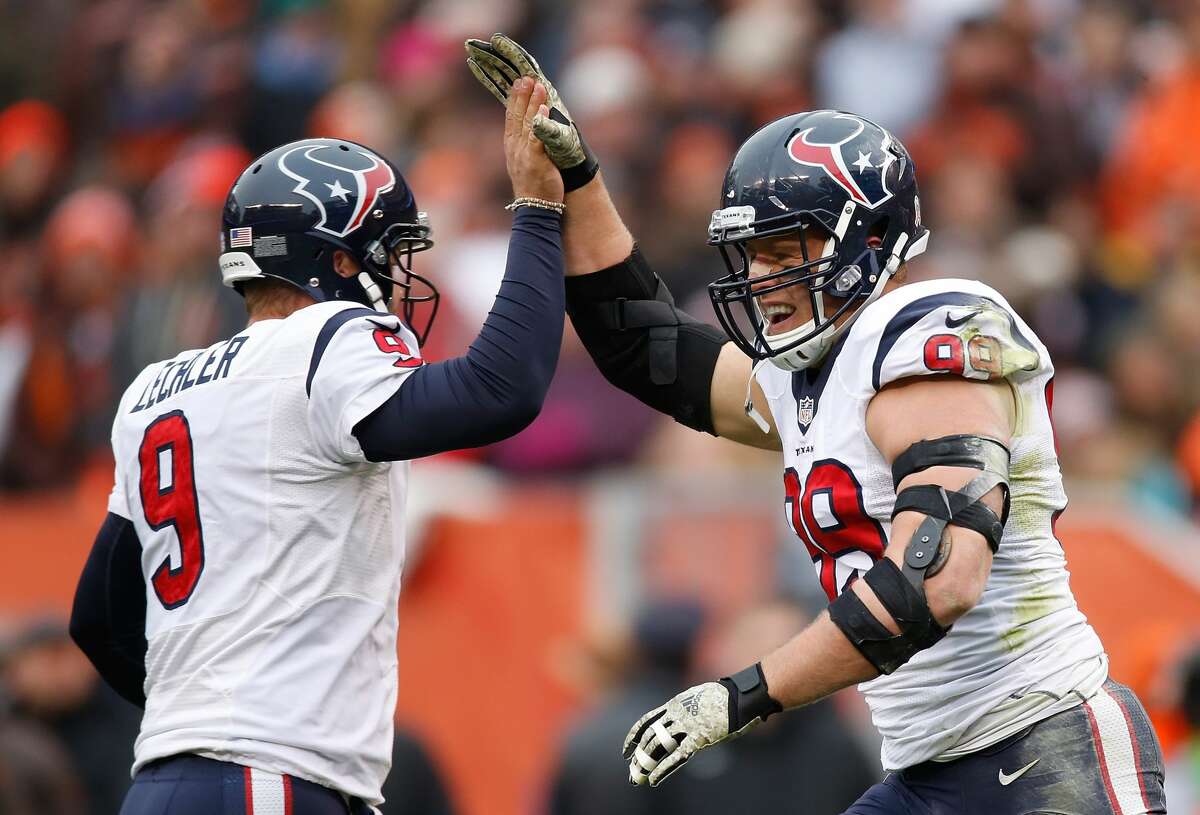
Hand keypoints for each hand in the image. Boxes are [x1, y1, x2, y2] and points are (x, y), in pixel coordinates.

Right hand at [466, 33, 598, 190]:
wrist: (535, 210)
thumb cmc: (534, 189)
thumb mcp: (525, 165)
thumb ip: (528, 147)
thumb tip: (534, 132)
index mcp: (512, 148)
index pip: (511, 119)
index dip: (514, 100)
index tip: (517, 83)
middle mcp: (514, 148)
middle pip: (516, 116)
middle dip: (521, 95)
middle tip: (526, 77)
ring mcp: (524, 154)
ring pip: (527, 122)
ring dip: (532, 102)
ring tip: (537, 85)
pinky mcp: (536, 161)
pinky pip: (538, 137)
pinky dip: (540, 122)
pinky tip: (545, 109)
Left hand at [622, 681, 758, 786]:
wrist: (739, 697)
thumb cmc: (724, 697)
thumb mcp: (698, 697)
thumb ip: (686, 708)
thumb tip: (680, 717)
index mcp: (675, 704)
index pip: (646, 720)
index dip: (633, 735)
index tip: (626, 750)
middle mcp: (676, 714)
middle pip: (650, 736)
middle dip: (638, 755)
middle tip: (631, 771)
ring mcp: (686, 726)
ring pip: (659, 746)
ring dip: (646, 763)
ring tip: (637, 778)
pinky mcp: (698, 738)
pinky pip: (677, 756)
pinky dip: (663, 769)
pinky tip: (653, 780)